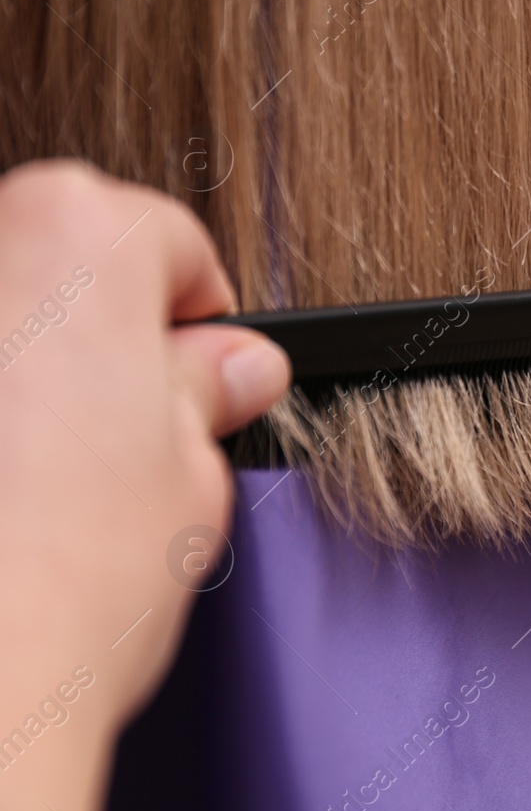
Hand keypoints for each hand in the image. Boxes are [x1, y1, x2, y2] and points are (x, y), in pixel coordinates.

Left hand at [0, 161, 288, 810]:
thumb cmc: (60, 577)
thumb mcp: (189, 469)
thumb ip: (204, 393)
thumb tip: (228, 370)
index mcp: (76, 233)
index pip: (168, 240)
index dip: (202, 320)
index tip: (207, 377)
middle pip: (62, 260)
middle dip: (106, 334)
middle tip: (138, 433)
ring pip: (0, 318)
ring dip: (29, 373)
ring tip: (54, 478)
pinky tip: (3, 496)